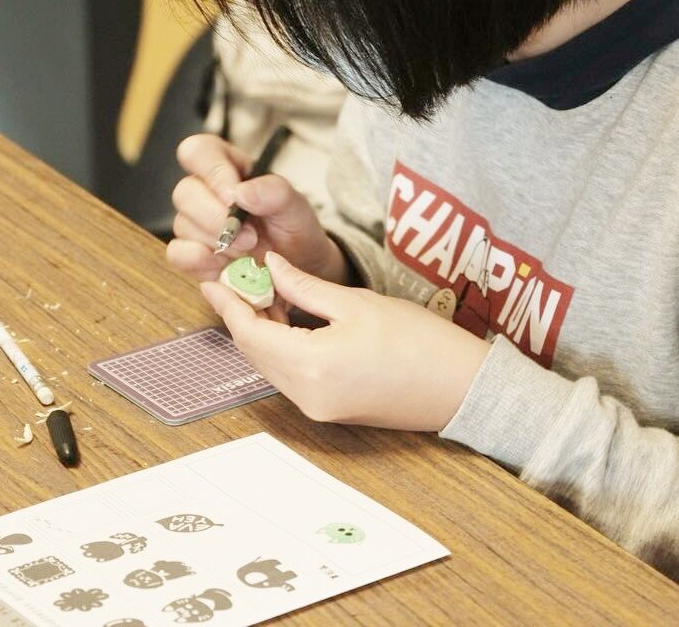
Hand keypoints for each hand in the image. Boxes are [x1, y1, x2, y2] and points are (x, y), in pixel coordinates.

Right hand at [167, 134, 350, 284]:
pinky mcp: (190, 254)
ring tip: (247, 251)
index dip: (212, 172)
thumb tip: (242, 193)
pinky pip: (178, 253)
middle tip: (250, 236)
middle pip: (184, 192)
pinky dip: (200, 261)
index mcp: (227, 167)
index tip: (235, 197)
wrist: (297, 267)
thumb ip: (275, 192)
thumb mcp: (295, 206)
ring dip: (217, 243)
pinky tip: (225, 265)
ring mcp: (194, 223)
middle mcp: (205, 192)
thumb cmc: (292, 230)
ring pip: (182, 225)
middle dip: (217, 218)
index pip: (199, 151)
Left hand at [201, 252, 490, 430]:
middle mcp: (305, 395)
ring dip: (262, 333)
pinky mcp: (328, 411)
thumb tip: (272, 268)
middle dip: (244, 315)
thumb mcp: (357, 303)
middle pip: (254, 352)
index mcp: (310, 365)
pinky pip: (290, 378)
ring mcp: (316, 408)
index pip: (249, 332)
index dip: (229, 303)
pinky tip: (289, 322)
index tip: (217, 279)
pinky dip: (282, 350)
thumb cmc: (421, 343)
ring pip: (270, 366)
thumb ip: (305, 286)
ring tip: (267, 294)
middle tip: (242, 279)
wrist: (462, 388)